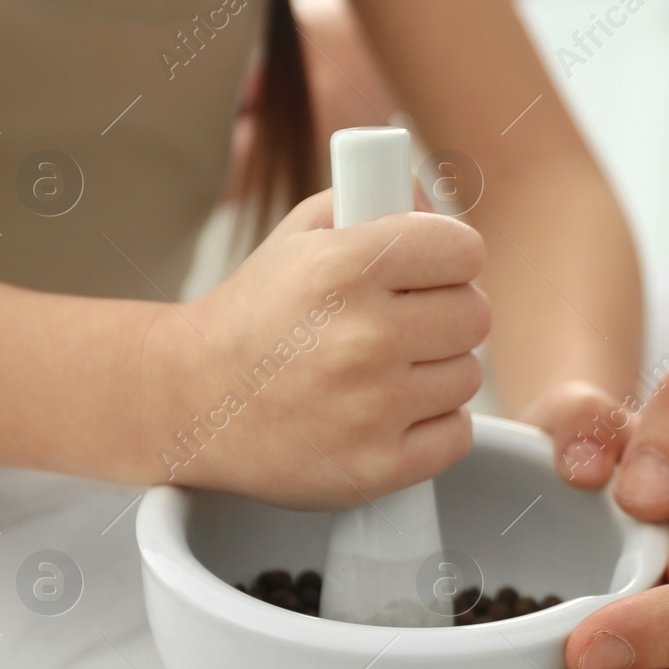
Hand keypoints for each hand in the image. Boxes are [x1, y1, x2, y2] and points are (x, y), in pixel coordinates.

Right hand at [140, 190, 489, 507]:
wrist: (191, 401)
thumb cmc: (258, 313)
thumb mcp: (302, 236)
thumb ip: (377, 202)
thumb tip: (439, 206)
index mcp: (344, 268)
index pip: (464, 251)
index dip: (449, 260)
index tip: (428, 273)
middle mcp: (363, 337)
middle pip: (476, 315)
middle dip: (445, 315)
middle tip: (405, 324)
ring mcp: (373, 407)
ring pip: (468, 375)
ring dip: (437, 372)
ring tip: (384, 372)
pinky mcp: (379, 466)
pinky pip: (458, 433)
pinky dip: (433, 425)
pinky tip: (389, 413)